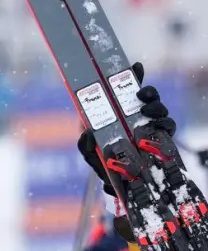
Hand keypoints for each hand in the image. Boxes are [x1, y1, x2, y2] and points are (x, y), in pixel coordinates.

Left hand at [77, 62, 175, 195]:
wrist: (117, 183)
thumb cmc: (101, 162)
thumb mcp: (88, 152)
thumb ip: (84, 143)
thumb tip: (85, 131)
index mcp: (119, 113)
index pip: (126, 92)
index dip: (133, 77)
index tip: (136, 67)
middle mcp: (136, 117)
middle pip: (148, 97)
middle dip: (149, 92)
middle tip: (142, 95)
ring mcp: (150, 127)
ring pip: (159, 110)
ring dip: (157, 107)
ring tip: (148, 111)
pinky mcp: (161, 140)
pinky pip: (168, 128)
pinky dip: (166, 124)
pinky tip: (160, 125)